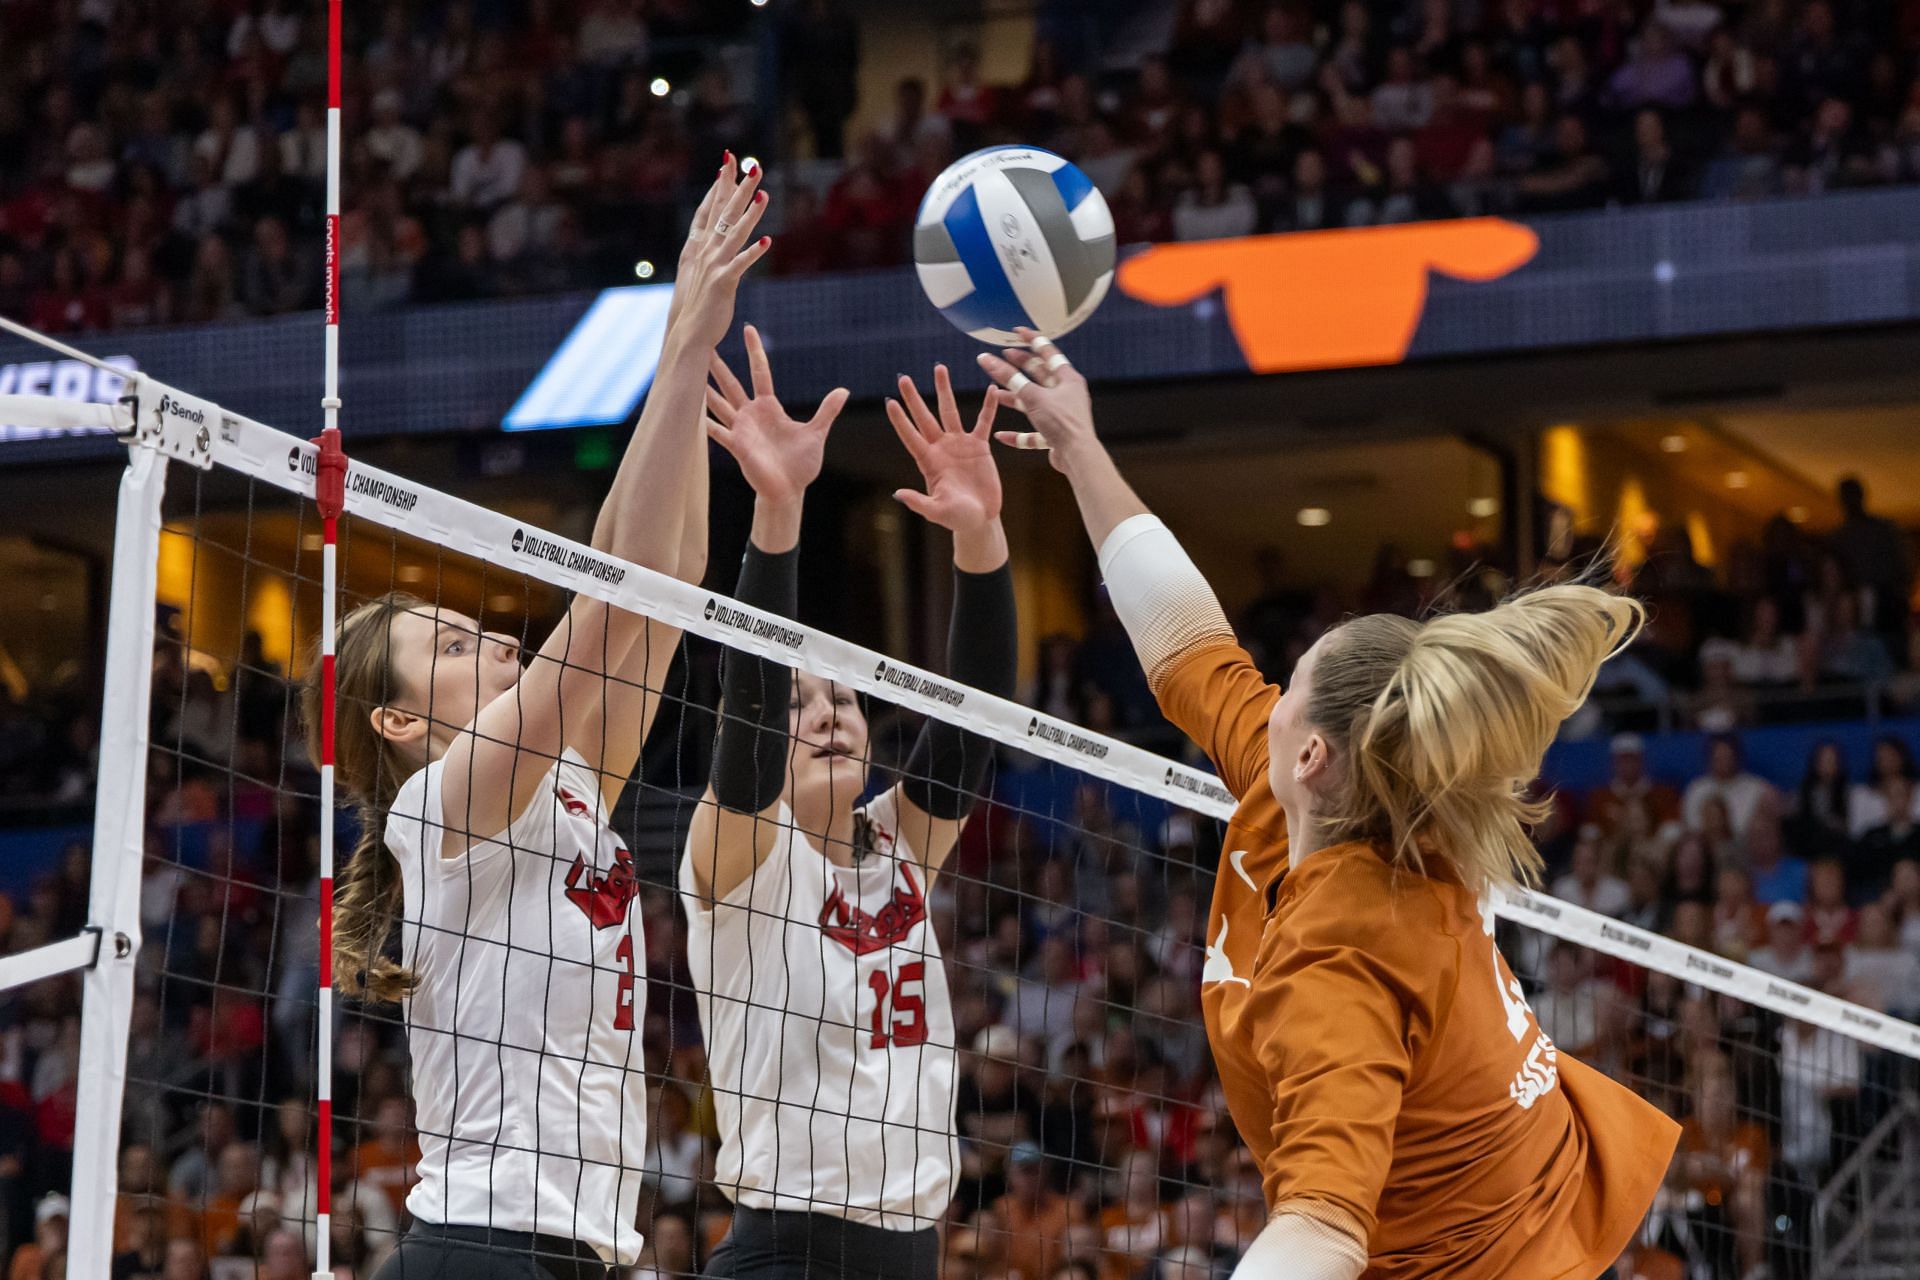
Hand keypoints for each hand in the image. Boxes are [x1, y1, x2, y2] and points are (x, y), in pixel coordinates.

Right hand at [670, 154, 772, 350]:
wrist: (690, 332)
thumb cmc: (700, 304)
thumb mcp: (705, 273)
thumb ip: (712, 254)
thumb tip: (719, 239)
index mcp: (702, 246)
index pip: (712, 208)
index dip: (720, 185)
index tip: (728, 164)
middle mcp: (707, 251)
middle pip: (725, 213)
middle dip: (738, 188)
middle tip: (752, 166)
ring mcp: (715, 265)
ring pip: (735, 233)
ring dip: (750, 213)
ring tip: (764, 195)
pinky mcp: (724, 282)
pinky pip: (741, 264)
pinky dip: (753, 252)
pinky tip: (767, 241)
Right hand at [706, 324, 848, 507]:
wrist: (789, 491)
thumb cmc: (800, 464)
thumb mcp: (816, 433)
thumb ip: (827, 411)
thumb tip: (843, 391)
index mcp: (769, 407)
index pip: (760, 372)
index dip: (754, 351)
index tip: (748, 329)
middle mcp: (751, 415)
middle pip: (732, 384)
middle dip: (717, 365)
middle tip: (703, 343)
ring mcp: (741, 430)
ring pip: (719, 404)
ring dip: (705, 389)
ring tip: (688, 372)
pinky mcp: (737, 447)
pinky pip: (718, 432)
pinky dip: (705, 422)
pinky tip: (691, 412)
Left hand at [886, 364, 1002, 532]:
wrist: (980, 519)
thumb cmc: (956, 518)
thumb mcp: (936, 511)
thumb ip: (918, 502)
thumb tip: (897, 494)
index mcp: (928, 462)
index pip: (910, 436)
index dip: (900, 420)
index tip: (889, 401)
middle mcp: (941, 448)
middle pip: (924, 417)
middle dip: (913, 398)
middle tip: (903, 377)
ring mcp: (960, 445)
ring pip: (950, 411)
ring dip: (945, 390)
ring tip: (939, 368)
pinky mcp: (980, 446)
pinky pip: (983, 422)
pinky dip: (988, 407)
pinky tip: (990, 389)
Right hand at [975, 328, 1098, 474]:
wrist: (1078, 456)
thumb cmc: (1062, 422)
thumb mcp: (1033, 396)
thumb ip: (1009, 378)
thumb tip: (987, 359)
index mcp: (1067, 379)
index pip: (1048, 352)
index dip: (1031, 339)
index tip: (1016, 331)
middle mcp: (1066, 394)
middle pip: (1040, 375)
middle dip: (1020, 366)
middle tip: (1003, 357)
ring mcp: (1060, 415)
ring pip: (1033, 403)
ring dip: (1015, 399)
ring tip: (996, 393)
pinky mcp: (1055, 435)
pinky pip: (1033, 432)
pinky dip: (1018, 434)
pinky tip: (1002, 435)